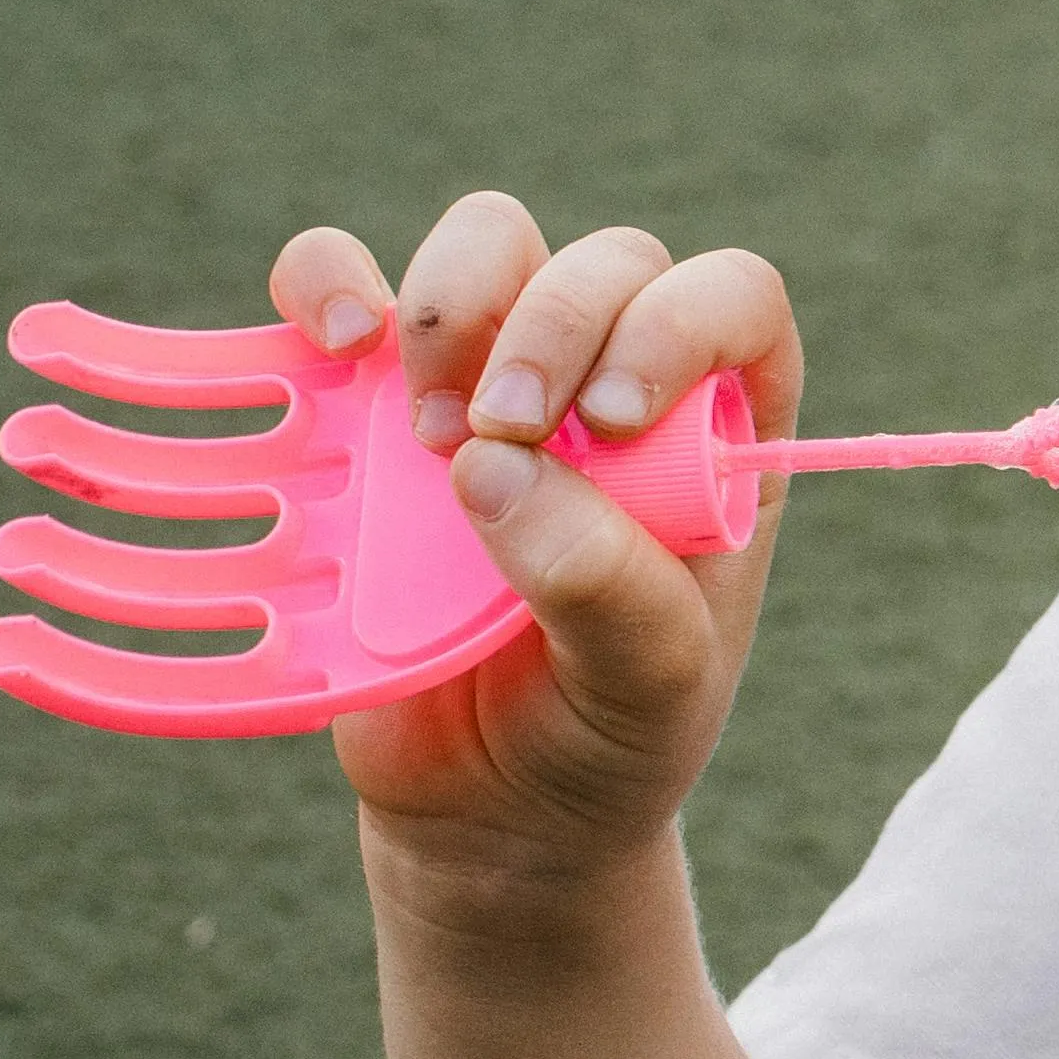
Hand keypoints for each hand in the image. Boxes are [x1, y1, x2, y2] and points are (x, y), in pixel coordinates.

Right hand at [279, 193, 797, 883]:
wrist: (489, 815)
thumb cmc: (601, 740)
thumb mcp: (648, 689)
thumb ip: (609, 589)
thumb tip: (500, 473)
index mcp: (720, 437)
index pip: (733, 301)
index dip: (674, 325)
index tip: (608, 423)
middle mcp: (615, 386)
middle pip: (604, 264)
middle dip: (550, 328)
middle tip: (497, 440)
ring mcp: (492, 385)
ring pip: (489, 244)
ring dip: (453, 306)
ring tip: (432, 437)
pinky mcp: (371, 404)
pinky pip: (339, 284)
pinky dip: (326, 282)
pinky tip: (337, 345)